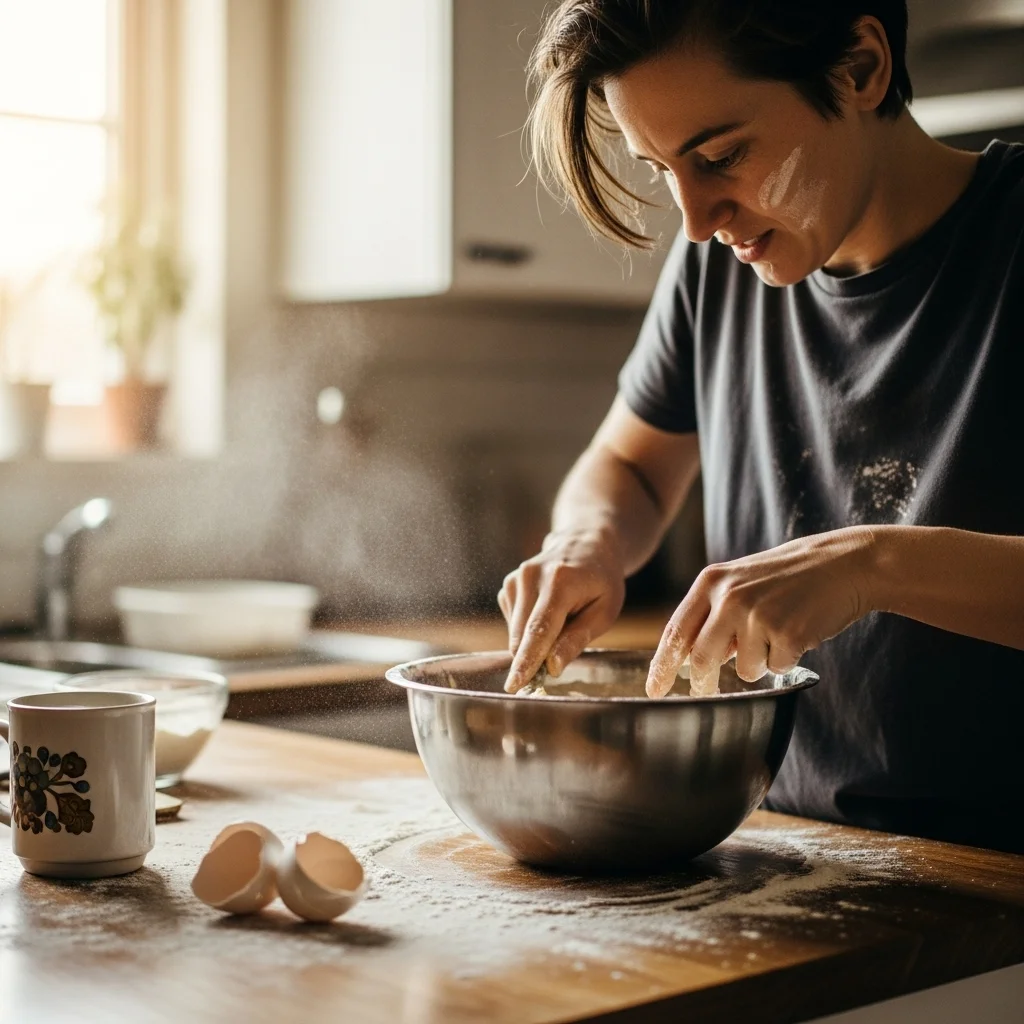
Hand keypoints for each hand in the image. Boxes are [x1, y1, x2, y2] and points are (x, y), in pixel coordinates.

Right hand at [499, 528, 625, 692]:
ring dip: (534, 641)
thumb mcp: (604, 612)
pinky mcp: (508, 585)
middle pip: (521, 634)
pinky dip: (528, 629)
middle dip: (532, 658)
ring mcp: (515, 579)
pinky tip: (548, 613)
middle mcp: (530, 577)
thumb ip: (577, 639)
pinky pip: (513, 623)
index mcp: (559, 582)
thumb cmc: (601, 581)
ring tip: (562, 621)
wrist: (586, 545)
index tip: (515, 685)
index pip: (538, 629)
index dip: (527, 660)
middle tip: (555, 664)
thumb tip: (552, 666)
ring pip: (515, 632)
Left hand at [646, 527, 876, 696]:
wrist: (844, 564)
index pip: (676, 631)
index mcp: (711, 582)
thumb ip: (713, 614)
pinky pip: (776, 668)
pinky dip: (786, 659)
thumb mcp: (741, 582)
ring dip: (759, 662)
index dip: (662, 665)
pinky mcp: (787, 635)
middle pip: (701, 659)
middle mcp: (729, 598)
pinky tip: (799, 631)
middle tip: (708, 687)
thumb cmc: (790, 576)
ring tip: (778, 630)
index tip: (654, 690)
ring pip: (743, 670)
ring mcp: (758, 616)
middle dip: (704, 680)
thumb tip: (690, 660)